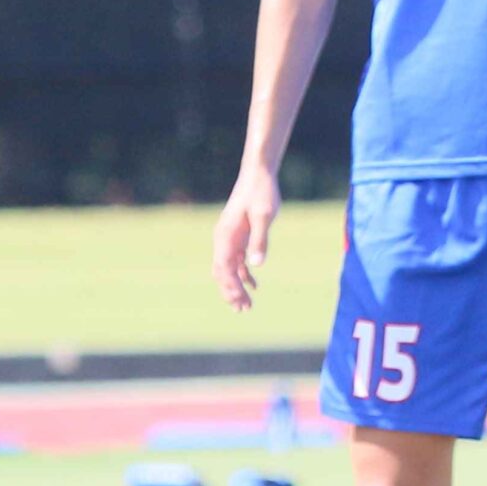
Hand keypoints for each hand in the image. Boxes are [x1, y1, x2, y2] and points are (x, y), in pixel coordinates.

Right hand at [212, 164, 280, 310]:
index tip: (240, 300)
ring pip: (228, 269)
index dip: (230, 286)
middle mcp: (223, 239)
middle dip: (230, 292)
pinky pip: (237, 261)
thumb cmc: (262, 193)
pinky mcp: (239, 236)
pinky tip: (254, 286)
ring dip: (236, 287)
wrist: (258, 174)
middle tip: (243, 310)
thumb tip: (256, 265)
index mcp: (225, 235)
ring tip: (247, 306)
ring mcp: (229, 238)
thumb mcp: (264, 216)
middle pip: (222, 272)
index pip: (223, 267)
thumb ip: (260, 240)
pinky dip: (243, 275)